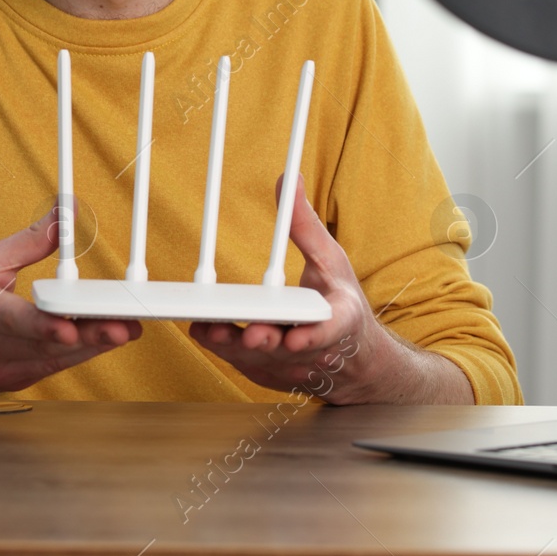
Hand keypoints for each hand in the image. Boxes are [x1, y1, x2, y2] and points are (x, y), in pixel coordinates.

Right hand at [0, 202, 141, 394]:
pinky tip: (98, 343)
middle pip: (45, 346)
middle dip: (90, 338)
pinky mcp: (7, 384)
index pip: (16, 322)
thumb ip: (32, 241)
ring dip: (90, 348)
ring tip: (124, 332)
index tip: (72, 330)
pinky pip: (48, 370)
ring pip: (53, 362)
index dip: (45, 327)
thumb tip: (66, 213)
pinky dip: (73, 356)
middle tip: (126, 327)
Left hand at [188, 175, 379, 403]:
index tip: (297, 335)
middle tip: (251, 332)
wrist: (351, 356)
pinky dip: (226, 352)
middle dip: (268, 342)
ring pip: (263, 361)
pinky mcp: (270, 374)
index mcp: (339, 319)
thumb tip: (289, 181)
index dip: (314, 335)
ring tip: (214, 333)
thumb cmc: (338, 300)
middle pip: (289, 349)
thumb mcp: (330, 258)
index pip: (329, 330)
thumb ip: (305, 225)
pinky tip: (206, 334)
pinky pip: (246, 365)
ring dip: (238, 349)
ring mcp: (292, 367)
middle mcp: (316, 349)